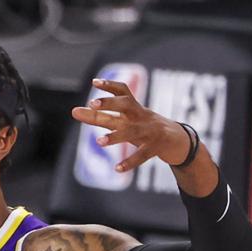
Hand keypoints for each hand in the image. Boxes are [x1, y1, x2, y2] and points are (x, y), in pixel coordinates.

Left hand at [71, 78, 192, 171]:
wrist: (178, 141)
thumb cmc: (144, 128)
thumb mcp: (124, 121)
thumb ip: (99, 117)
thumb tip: (74, 111)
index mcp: (134, 109)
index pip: (123, 92)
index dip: (110, 86)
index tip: (95, 82)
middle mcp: (141, 117)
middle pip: (127, 105)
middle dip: (110, 103)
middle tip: (93, 103)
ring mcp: (150, 132)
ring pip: (133, 131)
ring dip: (116, 136)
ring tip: (99, 142)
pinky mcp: (156, 148)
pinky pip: (142, 155)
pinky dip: (130, 162)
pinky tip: (117, 169)